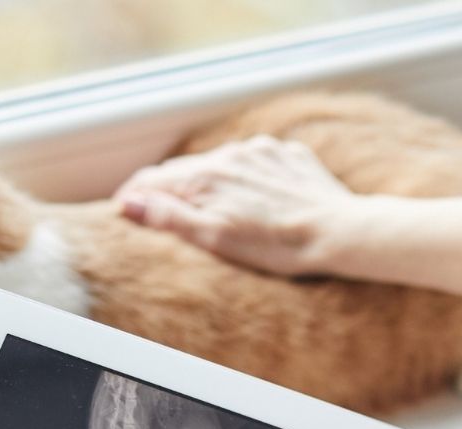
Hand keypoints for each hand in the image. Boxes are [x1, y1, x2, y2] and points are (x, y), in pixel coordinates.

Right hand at [115, 135, 359, 275]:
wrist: (337, 232)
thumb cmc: (277, 245)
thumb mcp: (214, 238)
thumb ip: (170, 218)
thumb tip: (132, 204)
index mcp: (206, 176)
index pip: (153, 179)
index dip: (133, 195)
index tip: (123, 211)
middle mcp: (230, 154)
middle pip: (183, 170)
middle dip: (167, 191)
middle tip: (159, 216)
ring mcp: (260, 151)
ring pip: (218, 165)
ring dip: (206, 184)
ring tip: (210, 212)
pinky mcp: (286, 154)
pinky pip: (252, 163)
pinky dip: (241, 180)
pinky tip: (252, 202)